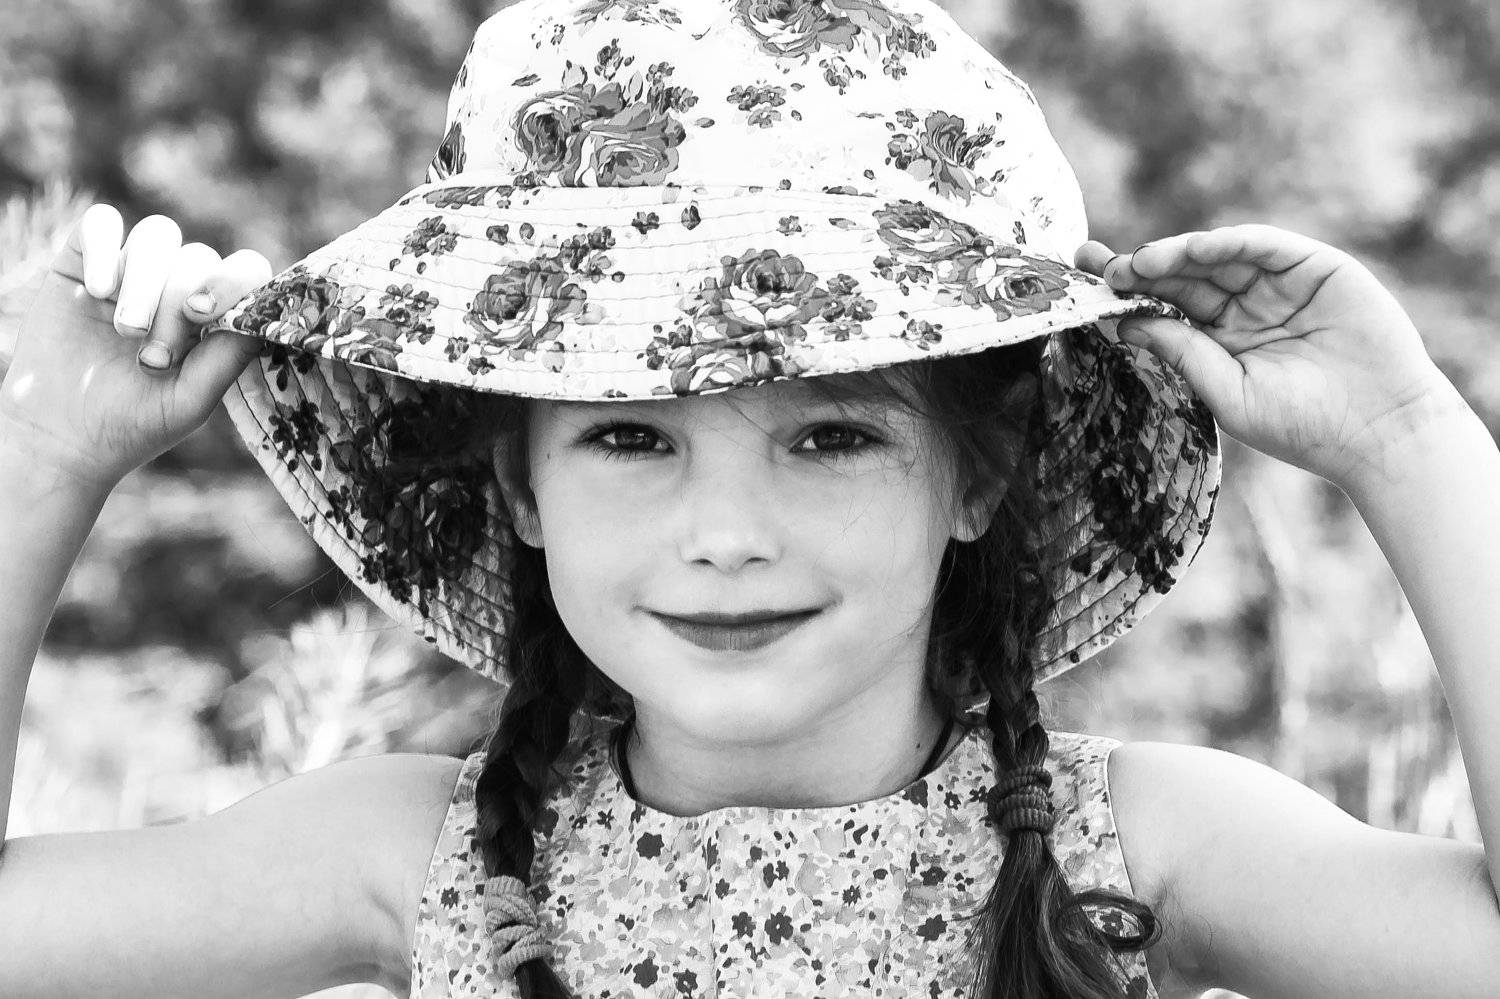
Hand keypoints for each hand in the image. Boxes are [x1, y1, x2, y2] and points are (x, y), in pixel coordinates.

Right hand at [1, 204, 272, 489]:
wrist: (61, 434)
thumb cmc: (134, 421)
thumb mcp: (190, 399)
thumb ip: (228, 356)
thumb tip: (261, 314)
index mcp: (216, 316)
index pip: (244, 271)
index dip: (231, 281)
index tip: (202, 314)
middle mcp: (178, 286)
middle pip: (198, 257)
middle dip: (176, 305)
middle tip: (152, 356)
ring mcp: (131, 270)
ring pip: (157, 235)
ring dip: (144, 283)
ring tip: (127, 331)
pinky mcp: (81, 261)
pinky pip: (100, 222)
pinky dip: (103, 249)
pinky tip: (97, 290)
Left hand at [1076, 225, 1467, 490]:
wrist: (1379, 431)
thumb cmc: (1302, 426)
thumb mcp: (1226, 390)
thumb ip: (1180, 351)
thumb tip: (1123, 322)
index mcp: (1221, 340)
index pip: (1167, 306)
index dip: (1130, 292)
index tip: (1088, 284)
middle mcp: (1246, 306)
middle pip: (1184, 276)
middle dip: (1141, 267)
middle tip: (1100, 265)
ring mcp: (1280, 284)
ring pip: (1217, 257)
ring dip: (1176, 253)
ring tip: (1139, 261)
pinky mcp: (1314, 266)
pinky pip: (1263, 245)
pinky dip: (1227, 242)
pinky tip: (1192, 248)